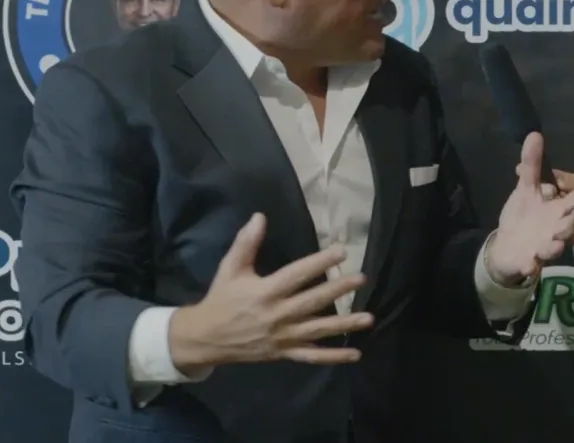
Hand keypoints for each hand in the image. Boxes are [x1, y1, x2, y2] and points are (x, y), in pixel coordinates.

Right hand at [169, 213, 373, 372]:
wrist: (205, 338)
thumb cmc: (221, 299)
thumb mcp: (230, 269)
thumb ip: (246, 243)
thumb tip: (260, 216)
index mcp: (265, 291)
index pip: (297, 274)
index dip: (320, 262)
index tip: (341, 251)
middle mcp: (277, 315)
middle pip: (313, 301)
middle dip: (339, 290)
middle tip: (362, 278)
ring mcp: (282, 336)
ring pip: (318, 331)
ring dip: (344, 324)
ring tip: (369, 317)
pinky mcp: (284, 352)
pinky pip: (312, 356)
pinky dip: (333, 357)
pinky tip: (355, 353)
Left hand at [484, 133, 573, 283]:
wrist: (509, 249)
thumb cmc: (523, 216)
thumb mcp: (527, 188)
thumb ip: (532, 165)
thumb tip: (534, 134)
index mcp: (559, 210)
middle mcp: (557, 228)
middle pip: (570, 223)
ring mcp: (544, 246)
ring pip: (554, 246)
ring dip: (556, 244)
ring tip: (556, 243)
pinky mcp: (531, 262)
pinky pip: (532, 265)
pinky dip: (531, 266)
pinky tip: (529, 265)